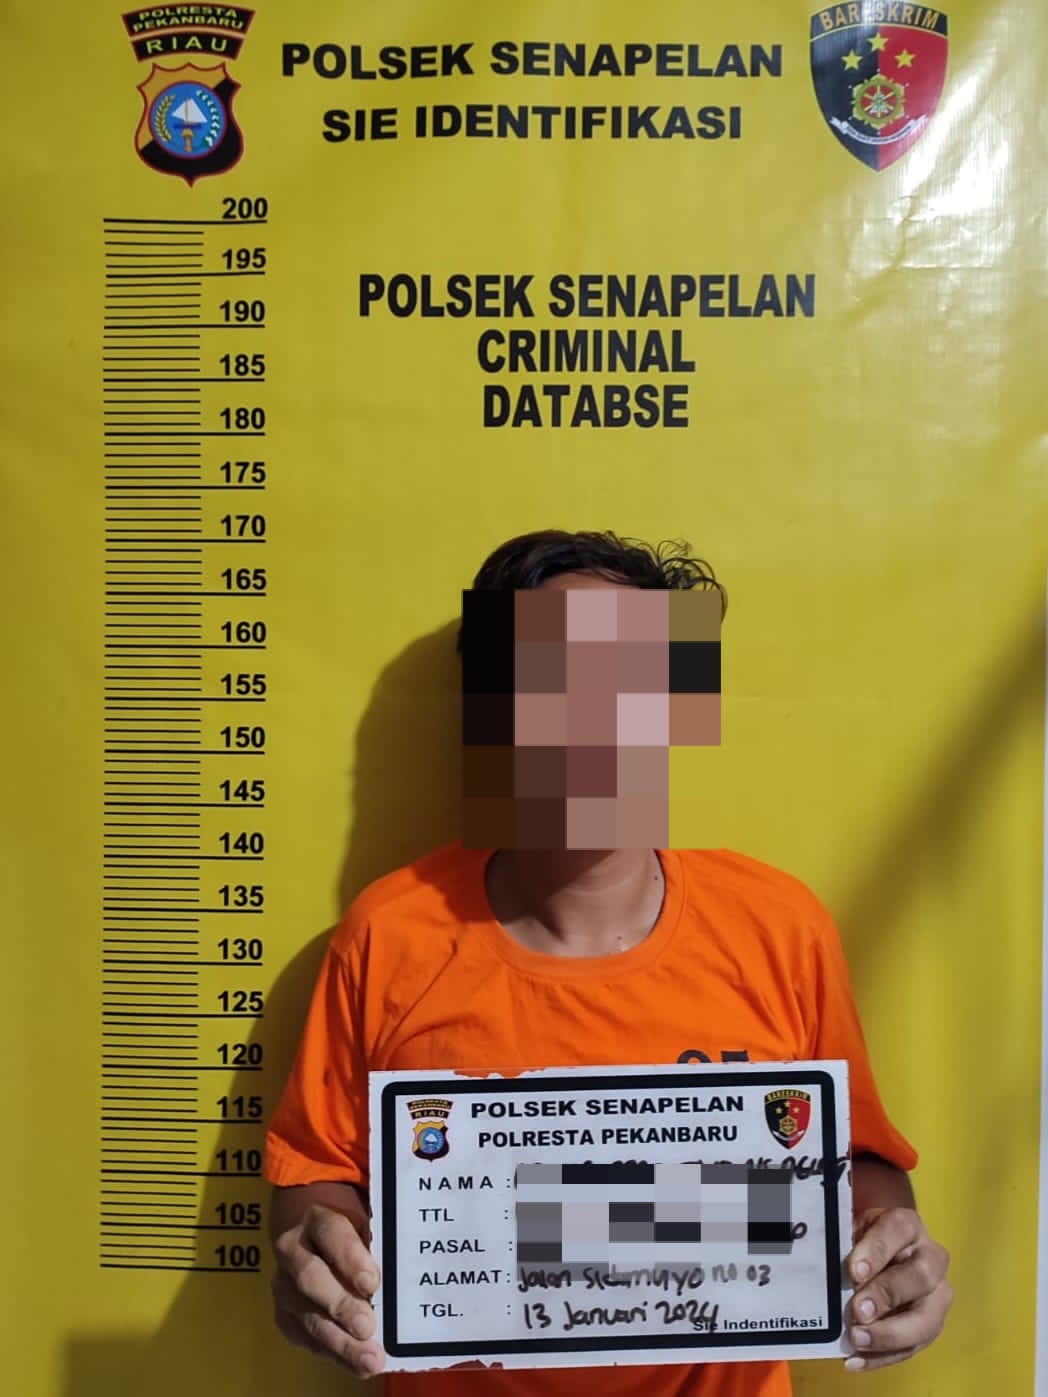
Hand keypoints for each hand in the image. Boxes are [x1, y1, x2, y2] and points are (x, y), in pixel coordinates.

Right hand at [272, 1203, 384, 1377]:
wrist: (317, 1242)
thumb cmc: (354, 1236)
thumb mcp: (366, 1227)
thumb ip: (379, 1245)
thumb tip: (402, 1274)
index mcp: (317, 1220)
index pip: (331, 1233)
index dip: (350, 1258)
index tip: (372, 1283)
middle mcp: (293, 1250)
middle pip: (310, 1277)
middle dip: (340, 1304)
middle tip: (367, 1326)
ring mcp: (284, 1284)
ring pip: (307, 1315)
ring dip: (339, 1340)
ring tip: (368, 1358)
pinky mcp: (284, 1315)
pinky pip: (304, 1337)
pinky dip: (331, 1352)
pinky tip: (354, 1363)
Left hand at [843, 1206, 950, 1372]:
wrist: (885, 1251)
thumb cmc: (865, 1241)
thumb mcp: (854, 1230)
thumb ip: (845, 1245)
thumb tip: (827, 1267)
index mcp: (908, 1225)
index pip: (897, 1230)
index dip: (876, 1251)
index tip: (853, 1271)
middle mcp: (931, 1258)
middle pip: (920, 1277)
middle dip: (887, 1295)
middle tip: (858, 1310)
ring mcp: (936, 1295)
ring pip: (926, 1319)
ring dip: (890, 1334)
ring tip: (857, 1339)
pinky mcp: (930, 1326)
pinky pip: (912, 1347)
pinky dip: (883, 1356)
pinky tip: (856, 1358)